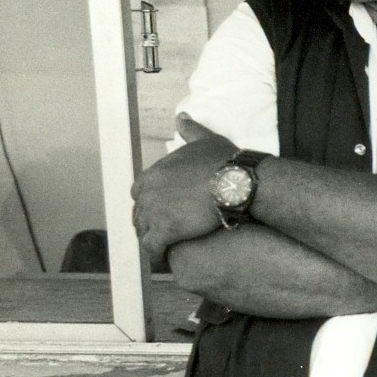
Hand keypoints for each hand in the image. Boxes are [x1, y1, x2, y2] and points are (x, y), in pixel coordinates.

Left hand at [131, 115, 237, 259]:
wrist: (237, 181)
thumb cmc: (224, 161)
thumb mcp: (206, 140)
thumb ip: (190, 130)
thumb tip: (181, 117)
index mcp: (154, 173)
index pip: (140, 192)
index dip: (150, 202)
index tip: (161, 209)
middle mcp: (149, 192)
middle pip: (140, 213)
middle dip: (148, 222)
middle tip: (161, 230)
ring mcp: (155, 212)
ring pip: (144, 231)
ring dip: (151, 239)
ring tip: (161, 247)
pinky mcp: (166, 230)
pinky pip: (153, 247)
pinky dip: (155, 254)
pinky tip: (163, 258)